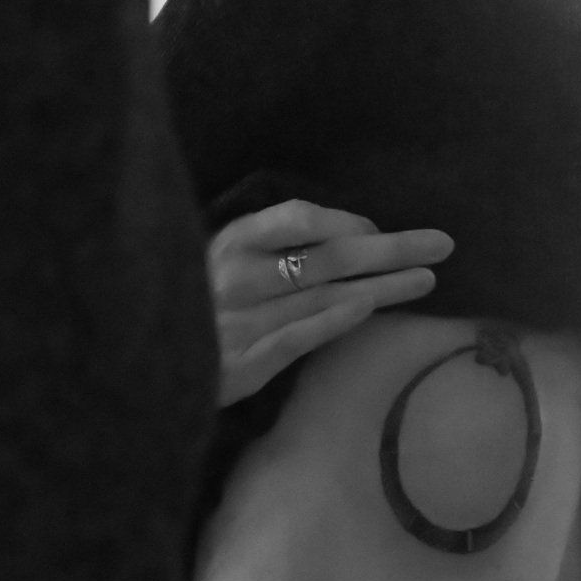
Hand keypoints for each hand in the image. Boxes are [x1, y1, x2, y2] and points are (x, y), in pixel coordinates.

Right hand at [208, 197, 451, 406]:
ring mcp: (241, 319)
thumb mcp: (223, 263)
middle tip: (441, 244)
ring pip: (324, 295)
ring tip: (427, 280)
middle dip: (390, 249)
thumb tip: (350, 237)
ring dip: (382, 285)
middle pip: (328, 256)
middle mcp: (237, 275)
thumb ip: (271, 248)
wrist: (138, 361)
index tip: (378, 230)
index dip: (346, 221)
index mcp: (233, 241)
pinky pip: (297, 336)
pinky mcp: (243, 363)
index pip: (298, 218)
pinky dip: (332, 319)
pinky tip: (369, 307)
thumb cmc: (197, 306)